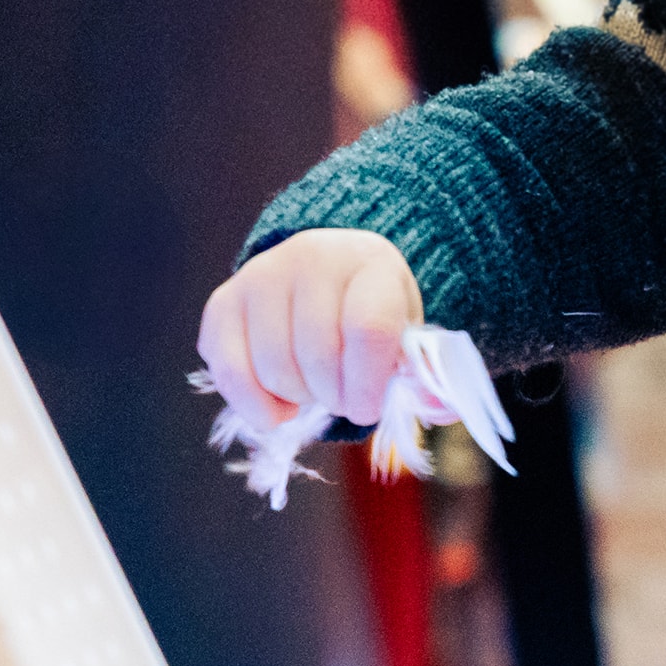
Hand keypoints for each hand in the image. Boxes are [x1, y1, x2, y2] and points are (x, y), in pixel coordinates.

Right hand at [197, 228, 423, 430]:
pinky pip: (229, 371)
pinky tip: (279, 407)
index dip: (369, 385)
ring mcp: (262, 275)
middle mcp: (312, 257)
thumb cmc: (374, 317)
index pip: (368, 330)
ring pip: (274, 368)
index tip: (369, 405)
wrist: (330, 277)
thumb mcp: (408, 338)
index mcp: (371, 263)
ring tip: (315, 387)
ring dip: (299, 399)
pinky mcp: (225, 302)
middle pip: (317, 355)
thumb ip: (426, 376)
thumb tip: (440, 409)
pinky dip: (255, 406)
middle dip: (334, 397)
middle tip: (344, 396)